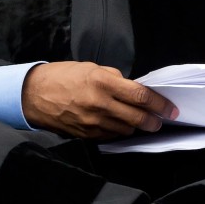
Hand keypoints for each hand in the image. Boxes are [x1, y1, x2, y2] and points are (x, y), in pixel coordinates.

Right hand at [21, 61, 177, 139]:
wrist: (34, 94)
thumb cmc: (62, 76)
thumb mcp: (90, 67)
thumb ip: (113, 78)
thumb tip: (132, 87)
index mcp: (102, 82)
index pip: (140, 96)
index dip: (160, 104)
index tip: (170, 108)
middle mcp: (100, 104)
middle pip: (138, 117)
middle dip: (153, 120)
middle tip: (160, 119)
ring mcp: (93, 122)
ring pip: (126, 129)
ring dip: (136, 125)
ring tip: (138, 120)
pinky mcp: (86, 135)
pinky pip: (111, 136)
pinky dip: (118, 130)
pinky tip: (118, 124)